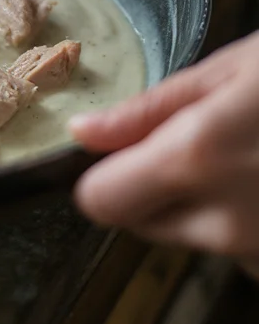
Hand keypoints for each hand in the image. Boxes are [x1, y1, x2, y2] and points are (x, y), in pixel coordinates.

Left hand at [71, 31, 258, 278]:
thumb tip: (83, 134)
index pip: (100, 204)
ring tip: (258, 154)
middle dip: (155, 189)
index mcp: (196, 161)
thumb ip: (149, 112)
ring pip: (202, 238)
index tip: (119, 153)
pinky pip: (249, 251)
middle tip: (202, 140)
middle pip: (146, 224)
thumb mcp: (231, 72)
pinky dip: (255, 221)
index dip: (102, 175)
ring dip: (212, 206)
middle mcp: (228, 224)